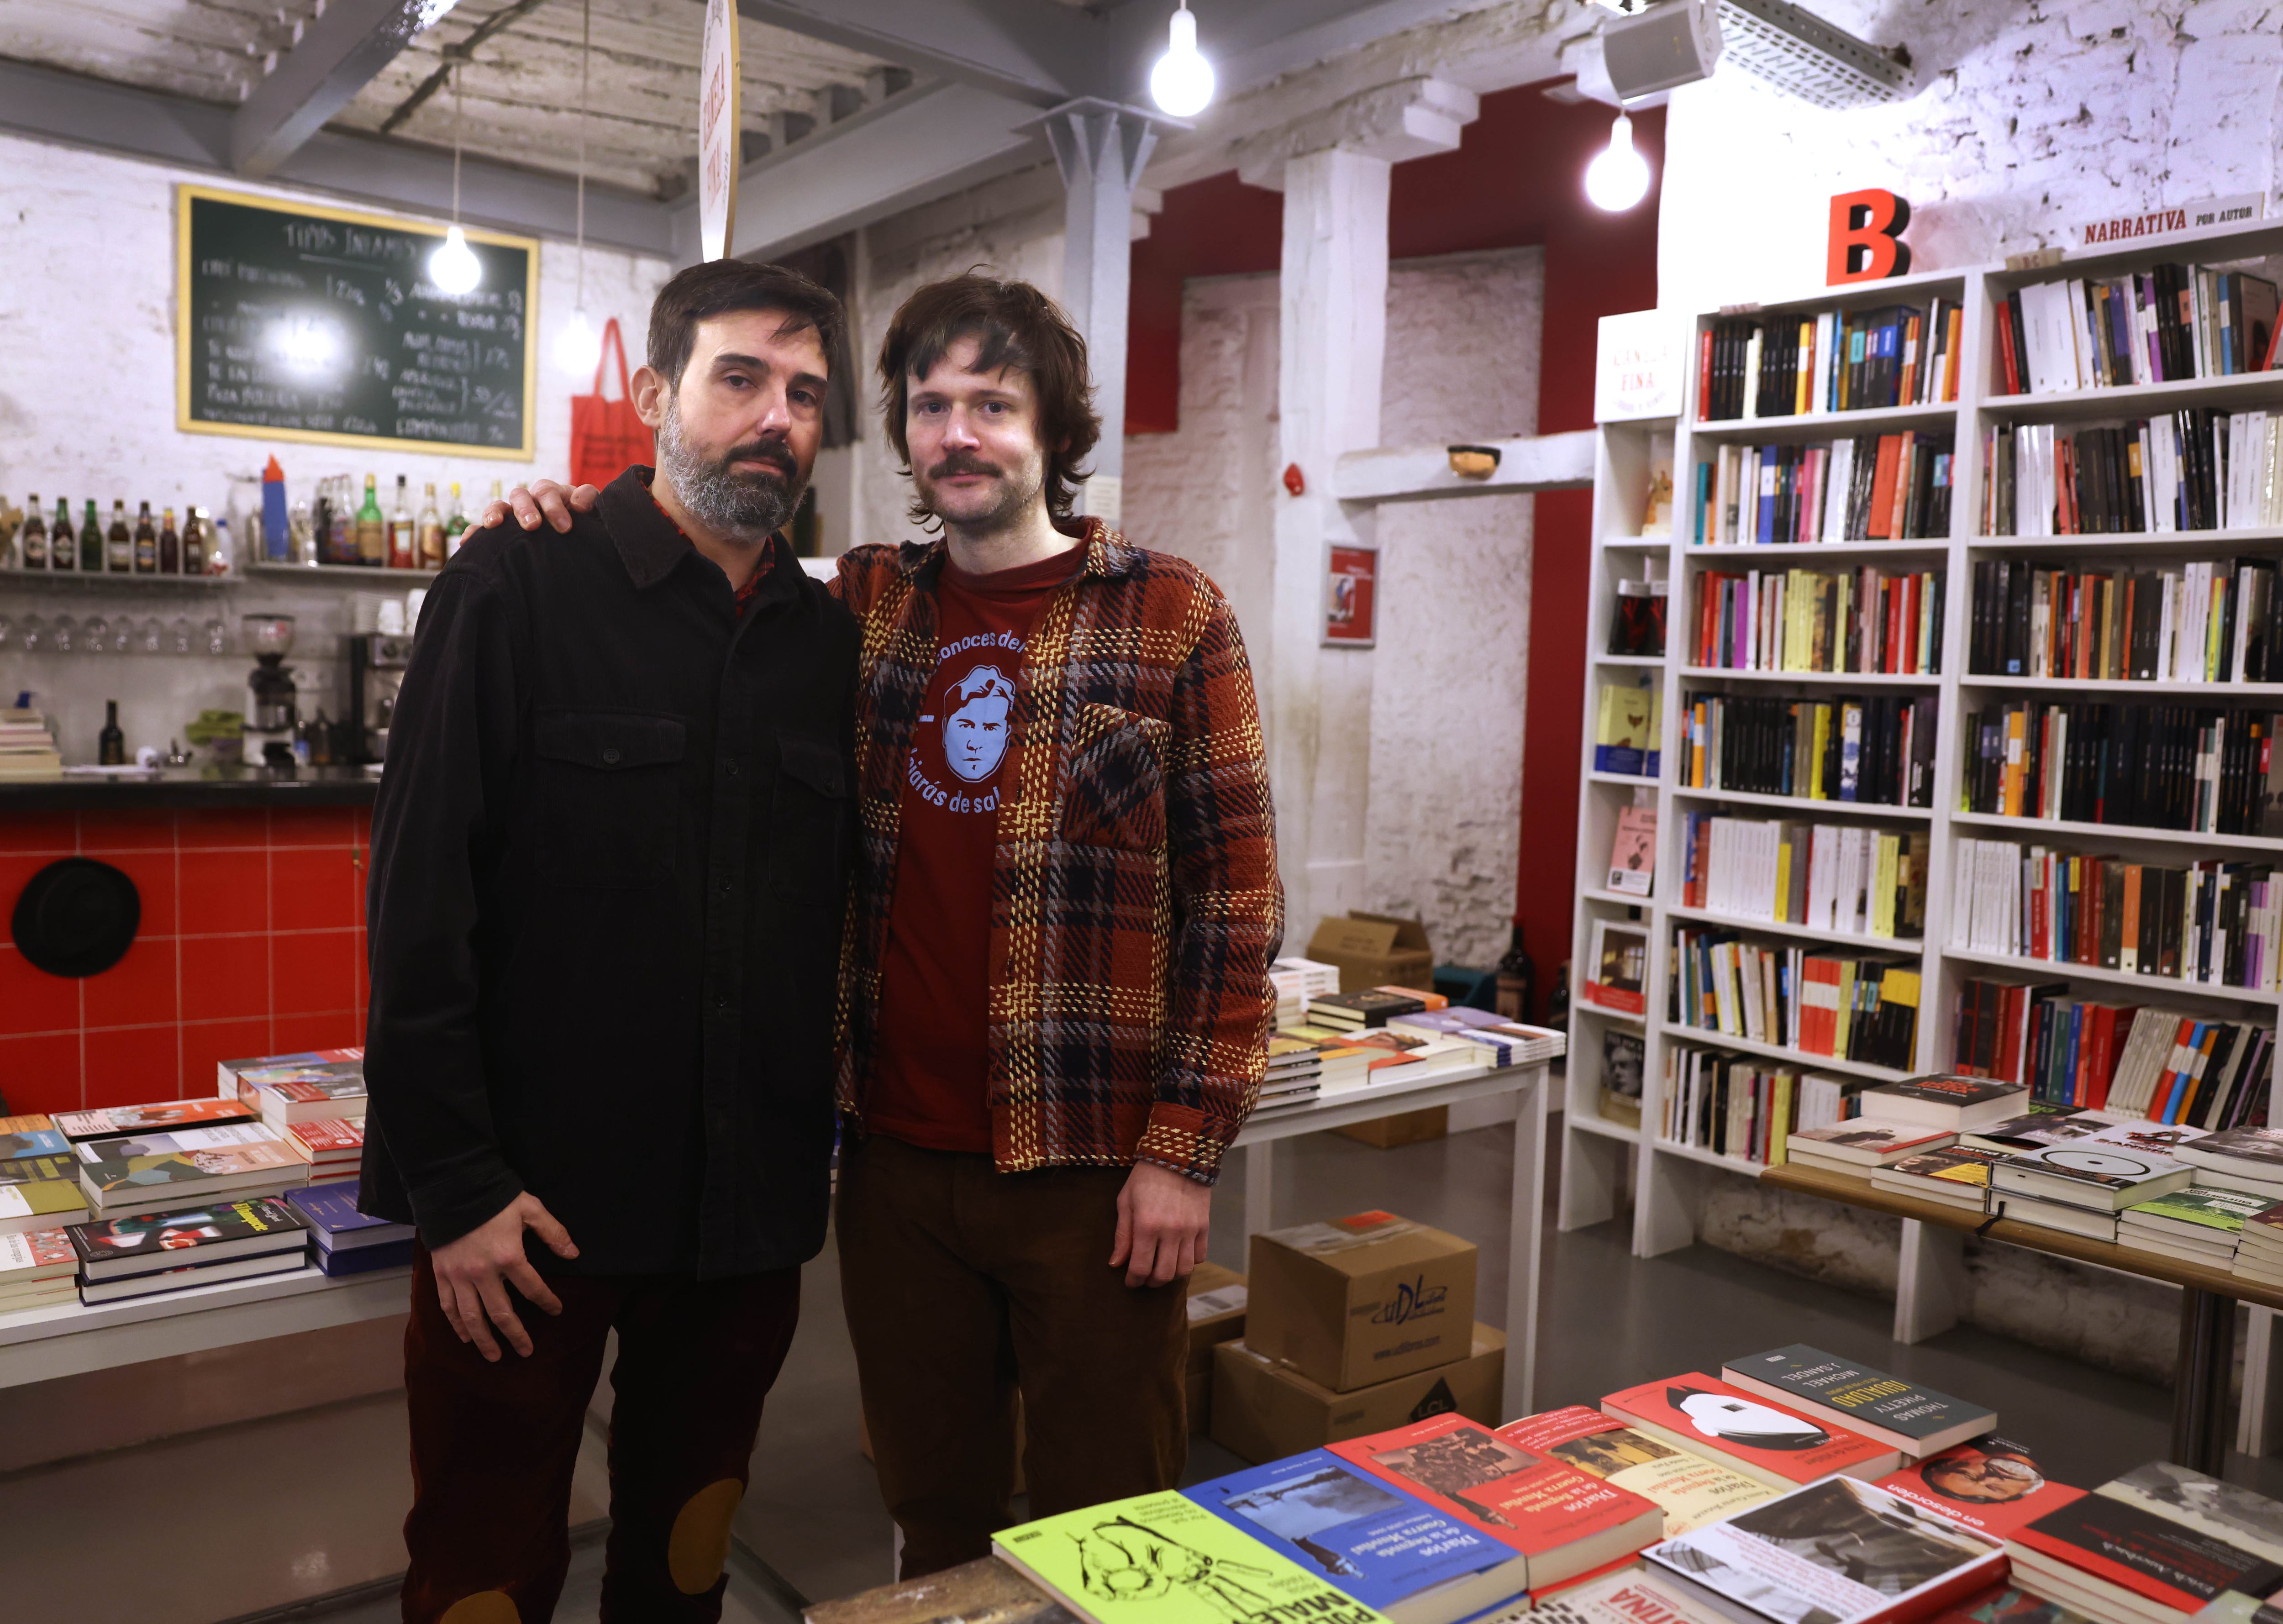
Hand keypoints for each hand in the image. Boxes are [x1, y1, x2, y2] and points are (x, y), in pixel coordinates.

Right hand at [429, 1192, 578, 1360]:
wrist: (453, 1188)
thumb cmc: (495, 1198)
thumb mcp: (531, 1208)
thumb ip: (553, 1232)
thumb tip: (573, 1254)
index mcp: (509, 1257)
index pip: (533, 1288)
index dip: (547, 1302)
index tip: (557, 1311)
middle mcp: (483, 1273)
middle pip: (501, 1313)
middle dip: (515, 1335)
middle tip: (526, 1352)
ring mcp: (459, 1276)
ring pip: (472, 1317)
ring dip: (484, 1340)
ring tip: (494, 1356)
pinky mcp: (442, 1274)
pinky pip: (448, 1306)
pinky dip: (457, 1325)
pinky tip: (466, 1337)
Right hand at [482, 479, 598, 533]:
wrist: (571, 538)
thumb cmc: (580, 522)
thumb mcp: (588, 510)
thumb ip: (587, 500)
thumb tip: (579, 503)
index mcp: (550, 494)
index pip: (548, 492)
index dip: (556, 506)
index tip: (565, 527)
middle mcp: (529, 501)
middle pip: (521, 495)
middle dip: (526, 509)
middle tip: (533, 526)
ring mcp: (512, 515)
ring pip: (500, 507)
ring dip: (495, 513)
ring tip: (494, 526)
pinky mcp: (500, 531)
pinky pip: (483, 529)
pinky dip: (474, 533)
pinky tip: (467, 541)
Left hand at [1110, 1161, 1210, 1287]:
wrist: (1178, 1155)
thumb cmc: (1145, 1177)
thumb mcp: (1126, 1202)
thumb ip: (1122, 1235)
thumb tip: (1116, 1263)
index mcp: (1146, 1226)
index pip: (1140, 1267)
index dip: (1133, 1280)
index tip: (1130, 1282)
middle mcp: (1170, 1232)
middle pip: (1163, 1274)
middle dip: (1151, 1282)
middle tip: (1144, 1278)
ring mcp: (1190, 1230)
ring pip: (1184, 1270)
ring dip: (1171, 1275)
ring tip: (1161, 1269)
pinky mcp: (1204, 1226)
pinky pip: (1200, 1256)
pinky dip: (1189, 1262)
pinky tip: (1178, 1255)